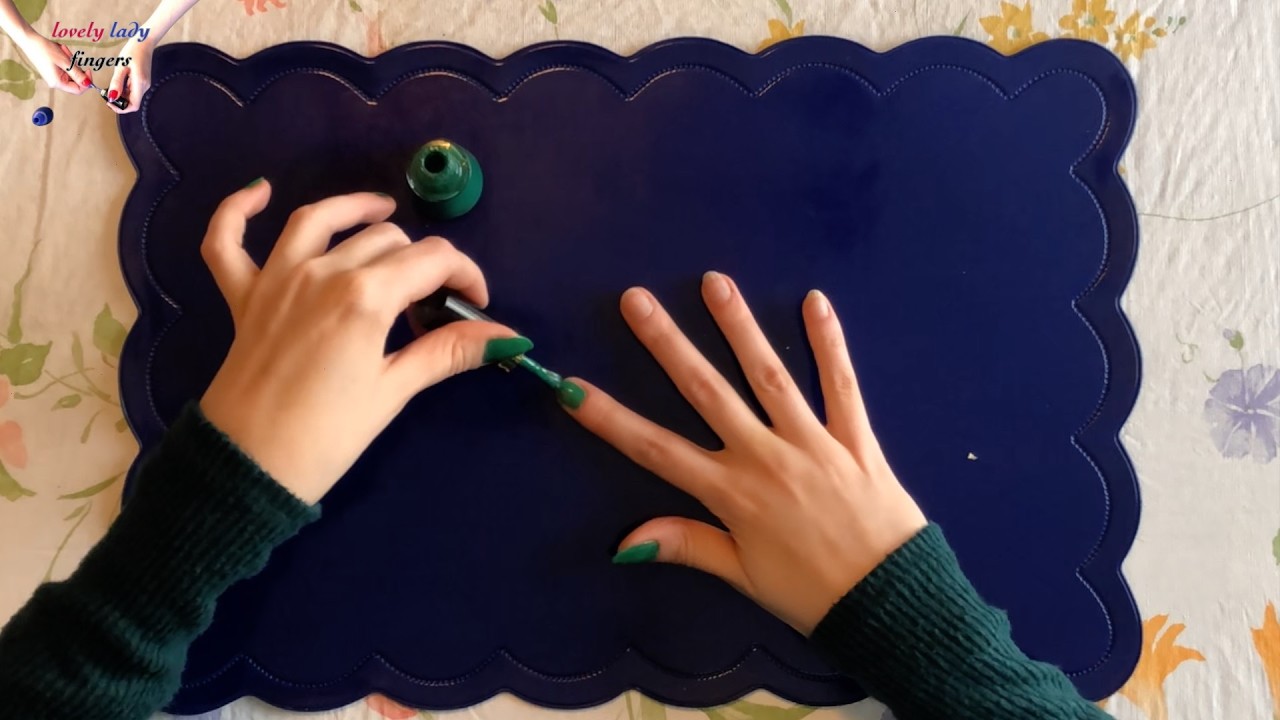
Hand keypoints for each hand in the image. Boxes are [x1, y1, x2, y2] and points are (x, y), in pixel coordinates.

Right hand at [14, 35, 89, 93]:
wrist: (30, 40)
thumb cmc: (45, 50)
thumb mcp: (65, 62)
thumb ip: (77, 74)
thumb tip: (88, 84)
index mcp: (58, 83)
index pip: (78, 90)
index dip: (86, 82)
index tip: (88, 70)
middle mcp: (56, 82)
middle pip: (76, 80)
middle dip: (76, 67)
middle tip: (69, 55)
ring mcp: (54, 76)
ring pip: (72, 71)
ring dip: (70, 60)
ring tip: (63, 50)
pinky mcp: (54, 70)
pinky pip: (66, 67)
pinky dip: (66, 59)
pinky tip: (61, 51)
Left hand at [106, 38, 152, 112]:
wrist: (144, 42)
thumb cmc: (132, 52)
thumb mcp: (121, 67)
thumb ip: (117, 83)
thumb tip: (112, 97)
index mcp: (140, 84)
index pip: (133, 106)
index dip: (121, 108)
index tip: (110, 102)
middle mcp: (144, 86)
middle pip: (132, 102)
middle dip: (119, 101)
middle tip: (107, 92)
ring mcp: (145, 84)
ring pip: (132, 97)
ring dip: (121, 94)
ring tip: (112, 83)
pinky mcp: (143, 81)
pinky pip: (133, 90)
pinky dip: (125, 89)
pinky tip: (120, 79)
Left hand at [199, 181, 527, 503]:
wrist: (247, 465)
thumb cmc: (328, 435)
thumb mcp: (394, 390)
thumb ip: (447, 351)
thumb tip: (507, 335)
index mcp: (367, 296)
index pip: (432, 260)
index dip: (465, 274)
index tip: (476, 302)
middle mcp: (323, 272)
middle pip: (385, 240)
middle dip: (420, 259)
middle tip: (433, 296)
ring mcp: (277, 278)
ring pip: (320, 220)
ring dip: (354, 209)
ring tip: (380, 211)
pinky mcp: (242, 296)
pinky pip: (227, 241)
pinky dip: (238, 212)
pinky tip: (260, 192)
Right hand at [565, 272, 927, 634]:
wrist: (892, 605)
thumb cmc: (812, 596)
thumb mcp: (743, 576)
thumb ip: (687, 546)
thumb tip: (623, 542)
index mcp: (733, 495)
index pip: (658, 450)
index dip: (611, 419)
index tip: (573, 388)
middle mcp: (766, 459)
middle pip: (708, 394)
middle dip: (668, 345)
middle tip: (636, 300)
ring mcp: (813, 444)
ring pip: (769, 377)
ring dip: (740, 327)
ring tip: (714, 282)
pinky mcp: (857, 440)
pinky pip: (842, 386)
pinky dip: (830, 344)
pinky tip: (814, 301)